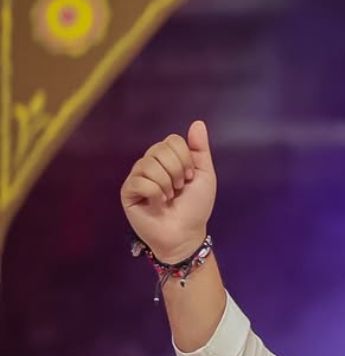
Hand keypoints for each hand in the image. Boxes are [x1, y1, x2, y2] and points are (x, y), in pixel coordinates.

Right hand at [120, 120, 216, 262]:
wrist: (187, 232)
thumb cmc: (196, 206)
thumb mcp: (205, 175)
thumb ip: (200, 150)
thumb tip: (197, 123)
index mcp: (167, 158)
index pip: (172, 140)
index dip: (185, 158)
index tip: (190, 177)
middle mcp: (150, 164)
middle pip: (159, 149)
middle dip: (177, 170)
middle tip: (180, 187)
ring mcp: (137, 177)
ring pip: (148, 164)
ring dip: (167, 183)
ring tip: (170, 197)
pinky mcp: (128, 193)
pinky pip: (140, 181)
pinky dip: (155, 193)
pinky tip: (158, 203)